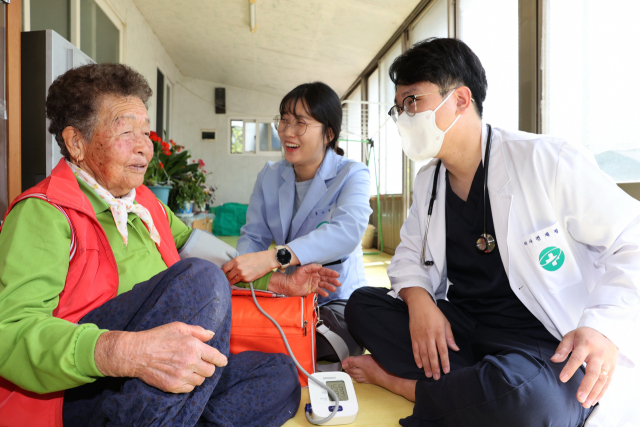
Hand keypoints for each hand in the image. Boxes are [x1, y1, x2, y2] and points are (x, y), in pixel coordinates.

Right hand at [94, 322, 227, 392]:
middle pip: (210, 371)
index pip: (216, 357)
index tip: (222, 362)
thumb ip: (197, 331)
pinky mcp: (173, 386)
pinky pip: (189, 389)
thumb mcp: (178, 327)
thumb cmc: (157, 337)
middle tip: (200, 363)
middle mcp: (190, 361)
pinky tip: (181, 375)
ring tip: (189, 369)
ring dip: (197, 376)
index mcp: (193, 346)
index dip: (221, 360)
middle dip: (207, 367)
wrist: (136, 353)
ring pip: (200, 381)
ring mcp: (181, 375)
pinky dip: (188, 384)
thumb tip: (212, 335)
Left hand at [223, 250, 277, 284]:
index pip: (225, 268)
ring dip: (232, 282)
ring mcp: (242, 274)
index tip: (222, 274)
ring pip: (233, 280)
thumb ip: (236, 262)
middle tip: (227, 280)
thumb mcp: (243, 257)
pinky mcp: (247, 279)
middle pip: (228, 276)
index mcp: (236, 260)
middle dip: (227, 278)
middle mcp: (238, 267)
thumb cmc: (255, 257)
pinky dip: (241, 281)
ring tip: (231, 282)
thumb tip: (230, 268)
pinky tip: (243, 278)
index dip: (222, 272)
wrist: (266, 261)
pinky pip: (241, 281)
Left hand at [269, 264, 340, 296]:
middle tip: (338, 283)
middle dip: (333, 280)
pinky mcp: (312, 290)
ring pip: (324, 285)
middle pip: (326, 278)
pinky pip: (319, 291)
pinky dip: (323, 292)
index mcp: (314, 271)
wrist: (289, 285)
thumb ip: (311, 267)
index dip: (331, 273)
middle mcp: (316, 277)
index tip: (337, 275)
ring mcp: (314, 283)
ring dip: (329, 287)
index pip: (324, 271)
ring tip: (334, 289)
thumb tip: (320, 266)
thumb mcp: (302, 269)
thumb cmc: (295, 276)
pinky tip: (326, 294)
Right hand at [400, 287, 458, 379]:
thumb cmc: (434, 313)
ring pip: (423, 354)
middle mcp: (429, 336)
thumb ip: (449, 337)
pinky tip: (419, 365)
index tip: (446, 371)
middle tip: (437, 378)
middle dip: (435, 367)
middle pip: (432, 355)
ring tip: (429, 375)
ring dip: (426, 366)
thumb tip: (455, 349)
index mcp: (439, 333)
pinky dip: (417, 358)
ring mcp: (420, 337)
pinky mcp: (413, 336)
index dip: (445, 362)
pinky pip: (415, 349)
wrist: (419, 304)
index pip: (443, 350)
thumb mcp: (445, 322)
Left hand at [551, 326, 617, 407]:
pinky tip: (594, 400)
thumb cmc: (585, 335)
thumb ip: (562, 348)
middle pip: (593, 372)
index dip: (570, 369)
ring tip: (585, 403)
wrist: (606, 332)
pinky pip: (608, 382)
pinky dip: (602, 392)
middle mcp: (598, 355)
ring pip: (602, 380)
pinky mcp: (612, 368)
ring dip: (594, 393)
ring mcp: (607, 362)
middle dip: (586, 386)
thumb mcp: (571, 335)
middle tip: (579, 398)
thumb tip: (554, 359)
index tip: (562, 379)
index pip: (577, 358)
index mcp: (586, 345)